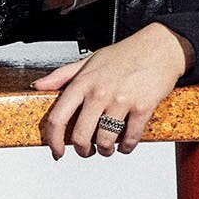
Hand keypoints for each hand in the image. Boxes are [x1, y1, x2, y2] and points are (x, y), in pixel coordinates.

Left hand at [33, 24, 192, 158]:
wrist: (160, 47)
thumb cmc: (125, 54)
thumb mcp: (89, 60)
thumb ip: (62, 75)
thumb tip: (38, 85)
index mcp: (83, 82)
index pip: (58, 117)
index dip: (53, 141)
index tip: (56, 150)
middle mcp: (99, 92)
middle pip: (81, 136)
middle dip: (82, 150)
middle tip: (86, 151)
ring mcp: (121, 100)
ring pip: (105, 141)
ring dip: (105, 150)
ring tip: (107, 147)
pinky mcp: (142, 107)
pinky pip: (130, 138)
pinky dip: (126, 147)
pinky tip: (125, 144)